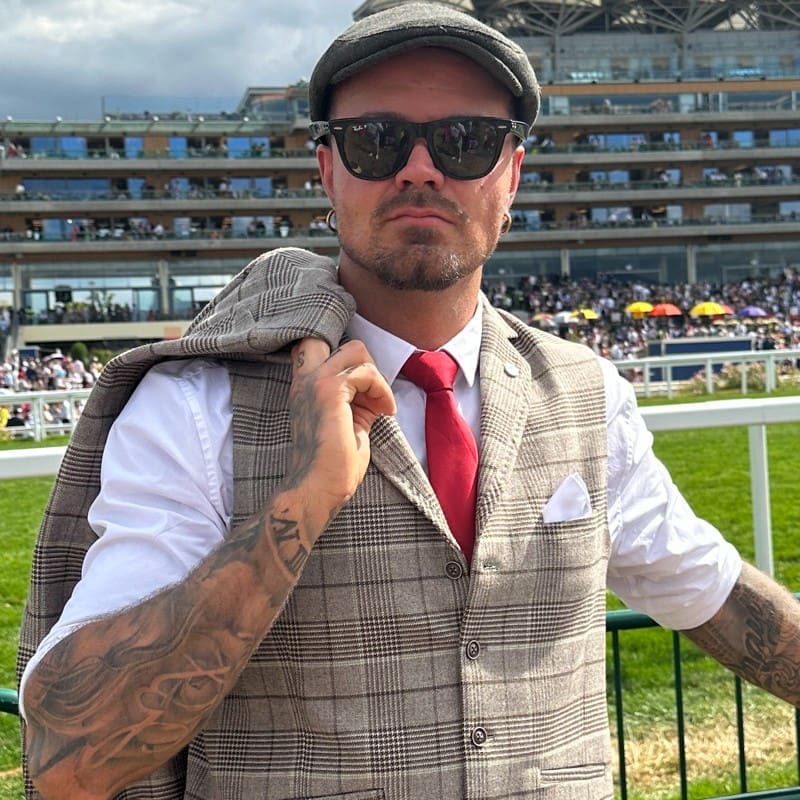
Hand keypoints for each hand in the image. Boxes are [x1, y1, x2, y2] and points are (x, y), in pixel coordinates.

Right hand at [286, 338, 395, 532]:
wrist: (318, 489)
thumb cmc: (333, 465)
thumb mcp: (348, 422)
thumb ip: (356, 400)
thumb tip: (375, 388)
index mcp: (305, 386)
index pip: (318, 343)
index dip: (347, 355)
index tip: (365, 384)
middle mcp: (306, 380)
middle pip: (345, 343)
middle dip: (368, 364)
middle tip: (375, 396)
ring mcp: (315, 383)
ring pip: (356, 350)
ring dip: (377, 378)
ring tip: (381, 406)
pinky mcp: (330, 392)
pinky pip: (366, 372)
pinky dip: (382, 390)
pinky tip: (385, 412)